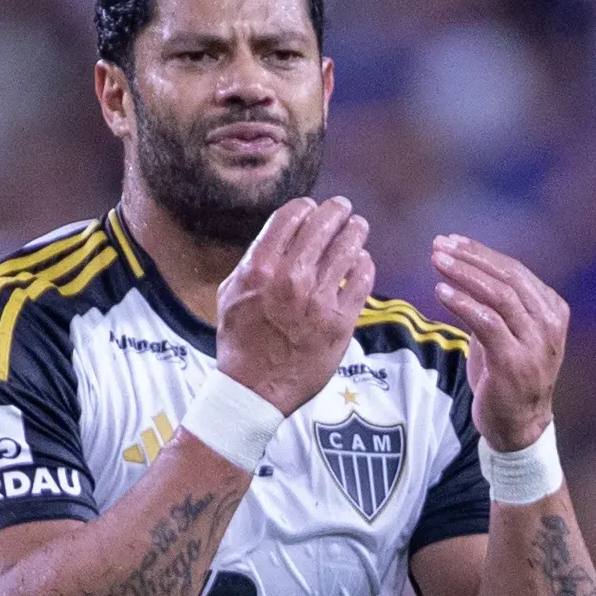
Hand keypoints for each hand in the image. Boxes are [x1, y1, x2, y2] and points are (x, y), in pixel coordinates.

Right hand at [213, 195, 372, 414]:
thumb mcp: (231, 293)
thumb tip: (278, 236)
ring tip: (358, 228)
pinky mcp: (341, 322)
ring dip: (355, 232)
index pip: (291, 218)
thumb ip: (253, 261)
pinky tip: (362, 261)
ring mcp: (318, 301)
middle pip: (322, 226)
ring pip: (348, 248)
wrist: (255, 389)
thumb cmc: (241, 341)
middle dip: (336, 211)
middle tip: (343, 208)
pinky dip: (364, 264)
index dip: (305, 207)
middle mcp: (290, 280)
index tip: (312, 208)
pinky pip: (362, 280)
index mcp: (260, 269)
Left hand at [431, 234, 566, 448]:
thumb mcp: (506, 334)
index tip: (452, 241)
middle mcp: (549, 324)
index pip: (515, 270)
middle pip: (508, 276)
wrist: (518, 426)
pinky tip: (440, 292)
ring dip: (464, 274)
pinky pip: (487, 323)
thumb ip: (496, 305)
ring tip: (437, 261)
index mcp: (552, 311)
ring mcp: (535, 343)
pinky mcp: (515, 362)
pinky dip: (463, 303)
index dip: (481, 253)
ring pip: (499, 295)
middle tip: (440, 245)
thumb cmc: (508, 378)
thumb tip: (464, 270)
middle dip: (470, 257)